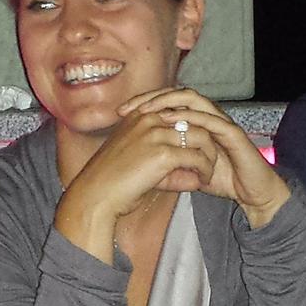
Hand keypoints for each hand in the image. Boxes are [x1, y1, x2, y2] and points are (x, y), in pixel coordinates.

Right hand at [53, 96, 220, 258]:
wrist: (95, 195)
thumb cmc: (111, 181)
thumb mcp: (137, 160)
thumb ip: (165, 160)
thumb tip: (193, 172)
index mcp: (140, 115)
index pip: (180, 110)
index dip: (195, 127)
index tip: (201, 145)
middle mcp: (149, 119)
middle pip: (194, 119)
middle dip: (207, 139)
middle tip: (210, 159)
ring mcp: (156, 134)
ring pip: (201, 137)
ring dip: (210, 154)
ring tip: (209, 170)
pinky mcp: (163, 154)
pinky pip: (196, 158)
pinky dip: (205, 169)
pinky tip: (203, 180)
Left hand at [115, 88, 289, 227]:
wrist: (251, 194)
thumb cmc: (223, 180)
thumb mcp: (185, 170)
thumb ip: (167, 161)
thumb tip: (140, 161)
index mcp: (196, 121)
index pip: (168, 101)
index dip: (144, 102)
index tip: (120, 112)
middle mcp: (208, 116)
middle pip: (177, 94)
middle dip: (152, 97)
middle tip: (129, 107)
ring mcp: (222, 122)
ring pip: (194, 100)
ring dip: (169, 101)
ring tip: (147, 109)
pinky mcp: (234, 133)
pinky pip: (212, 119)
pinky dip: (192, 117)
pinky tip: (174, 120)